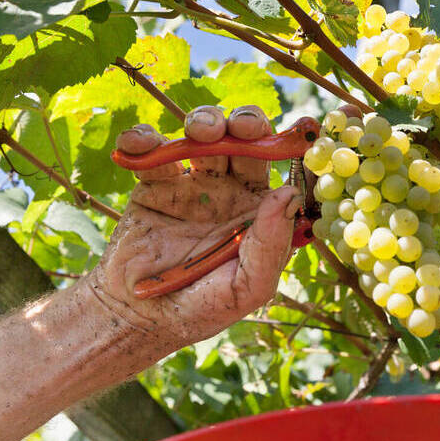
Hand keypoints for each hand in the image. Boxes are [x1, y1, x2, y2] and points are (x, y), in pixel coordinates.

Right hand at [84, 105, 301, 349]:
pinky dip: (144, 139)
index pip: (285, 169)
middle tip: (241, 127)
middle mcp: (232, 190)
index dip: (292, 145)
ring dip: (204, 122)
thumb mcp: (246, 288)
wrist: (138, 318)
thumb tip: (288, 194)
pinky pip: (152, 151)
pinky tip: (140, 143)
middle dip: (247, 124)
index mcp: (262, 210)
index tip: (301, 128)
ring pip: (204, 136)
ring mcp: (192, 183)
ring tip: (198, 132)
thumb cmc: (202, 308)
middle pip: (246, 141)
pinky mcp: (153, 184)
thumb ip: (270, 245)